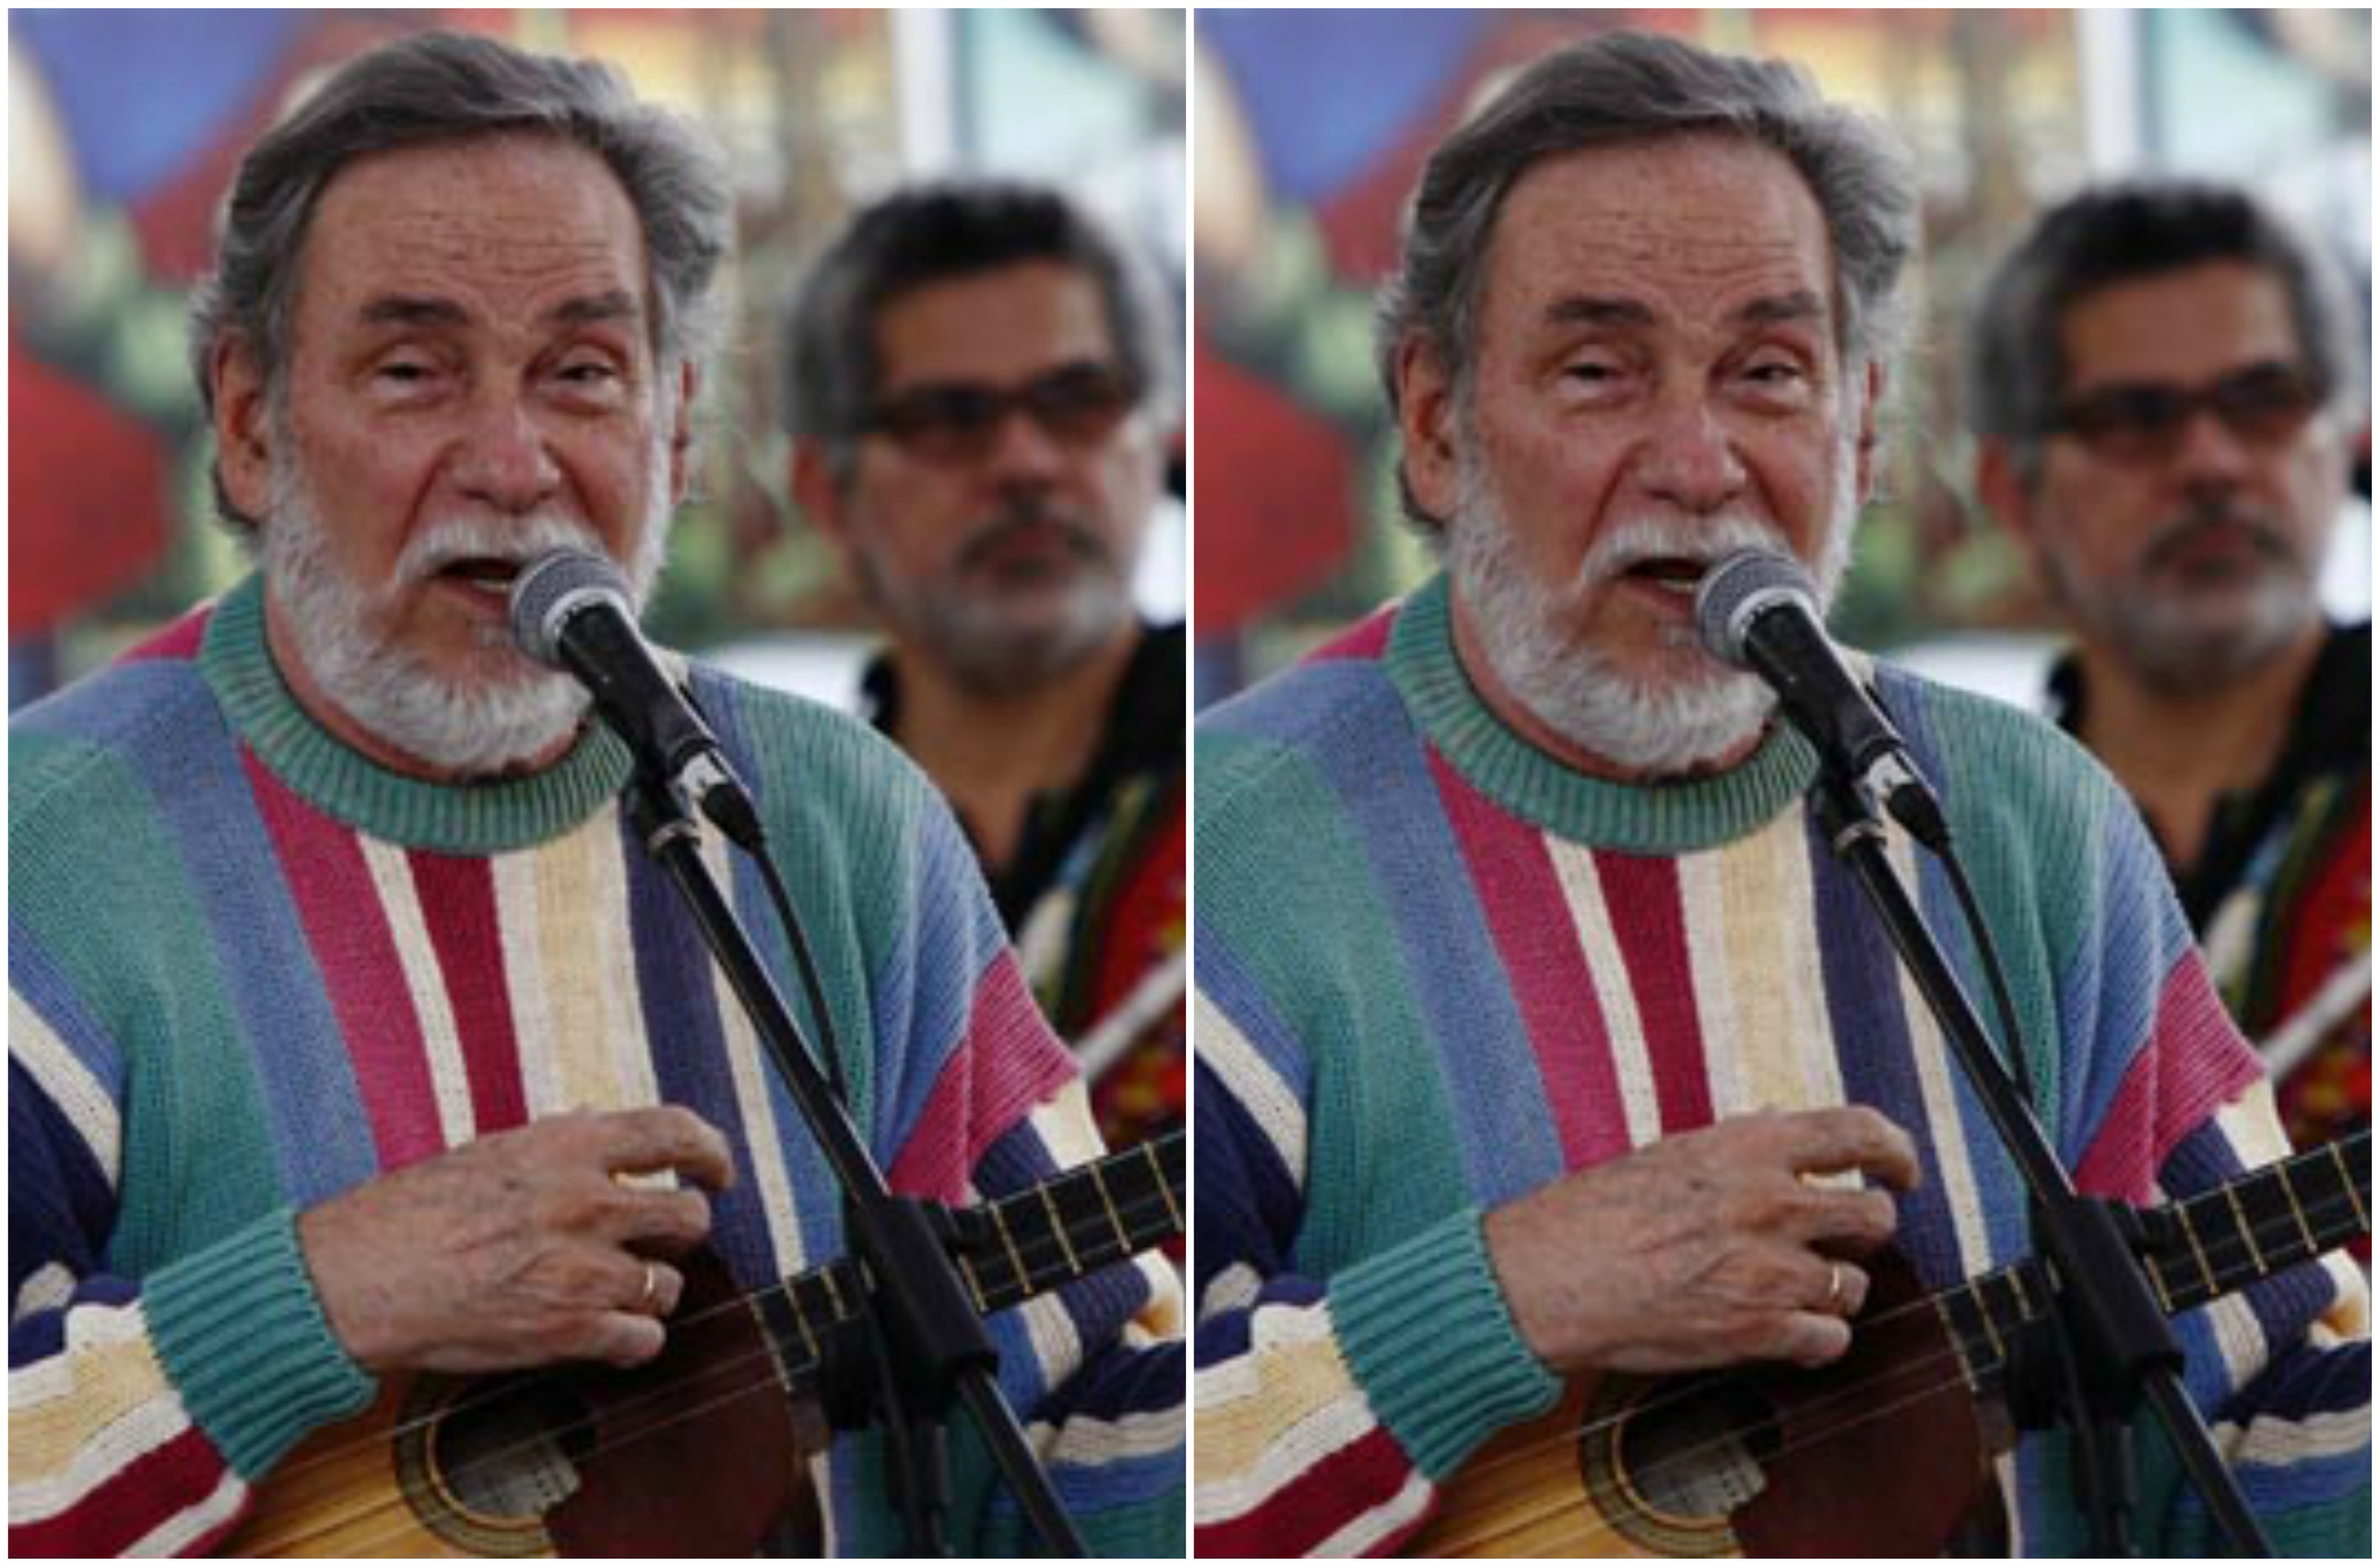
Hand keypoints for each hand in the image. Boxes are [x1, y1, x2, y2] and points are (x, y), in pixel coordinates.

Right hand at [298, 1107, 735, 1373]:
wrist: (356, 1280)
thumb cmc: (413, 1213)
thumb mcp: (493, 1150)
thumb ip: (561, 1144)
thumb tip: (604, 1128)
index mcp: (569, 1147)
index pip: (676, 1132)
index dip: (711, 1153)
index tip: (717, 1172)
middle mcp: (586, 1203)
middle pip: (689, 1218)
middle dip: (680, 1232)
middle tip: (656, 1242)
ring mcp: (581, 1270)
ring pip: (671, 1284)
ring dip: (651, 1290)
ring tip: (614, 1290)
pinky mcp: (568, 1330)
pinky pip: (645, 1339)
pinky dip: (634, 1340)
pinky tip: (608, 1332)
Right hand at [1482, 1107, 1919, 1374]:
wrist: (1548, 1278)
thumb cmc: (1594, 1213)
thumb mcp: (1670, 1153)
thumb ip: (1738, 1144)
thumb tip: (1783, 1126)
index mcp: (1749, 1148)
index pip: (1859, 1133)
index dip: (1896, 1153)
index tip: (1900, 1172)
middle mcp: (1770, 1203)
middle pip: (1874, 1218)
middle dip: (1863, 1233)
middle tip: (1837, 1242)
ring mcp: (1768, 1270)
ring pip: (1855, 1285)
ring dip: (1831, 1290)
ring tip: (1789, 1290)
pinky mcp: (1757, 1330)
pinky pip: (1830, 1340)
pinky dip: (1815, 1340)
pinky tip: (1783, 1330)